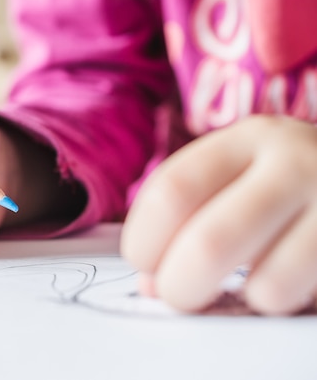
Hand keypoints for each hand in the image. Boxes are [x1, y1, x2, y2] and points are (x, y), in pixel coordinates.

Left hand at [121, 115, 316, 314]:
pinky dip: (284, 304)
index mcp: (247, 139)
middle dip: (180, 285)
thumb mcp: (242, 175)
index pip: (173, 190)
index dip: (144, 239)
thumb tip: (152, 286)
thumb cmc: (290, 181)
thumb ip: (190, 218)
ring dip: (243, 301)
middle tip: (178, 295)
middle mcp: (294, 164)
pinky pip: (304, 297)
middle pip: (211, 242)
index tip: (143, 263)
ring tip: (248, 287)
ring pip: (268, 285)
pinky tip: (289, 282)